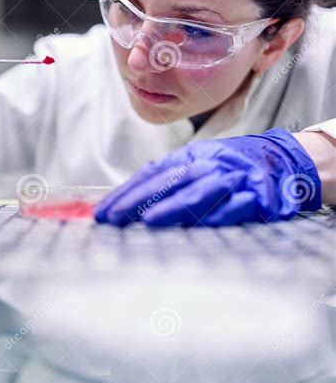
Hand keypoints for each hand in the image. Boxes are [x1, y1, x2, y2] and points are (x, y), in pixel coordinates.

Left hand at [94, 128, 321, 226]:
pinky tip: (201, 224)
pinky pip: (236, 206)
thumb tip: (124, 202)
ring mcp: (231, 179)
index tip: (104, 212)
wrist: (279, 160)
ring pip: (199, 192)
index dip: (126, 193)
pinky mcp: (256, 197)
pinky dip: (219, 214)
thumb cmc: (228, 168)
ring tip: (149, 221)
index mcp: (189, 158)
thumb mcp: (195, 166)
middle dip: (138, 201)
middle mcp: (207, 165)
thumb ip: (165, 182)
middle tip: (114, 219)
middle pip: (168, 183)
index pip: (151, 175)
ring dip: (174, 207)